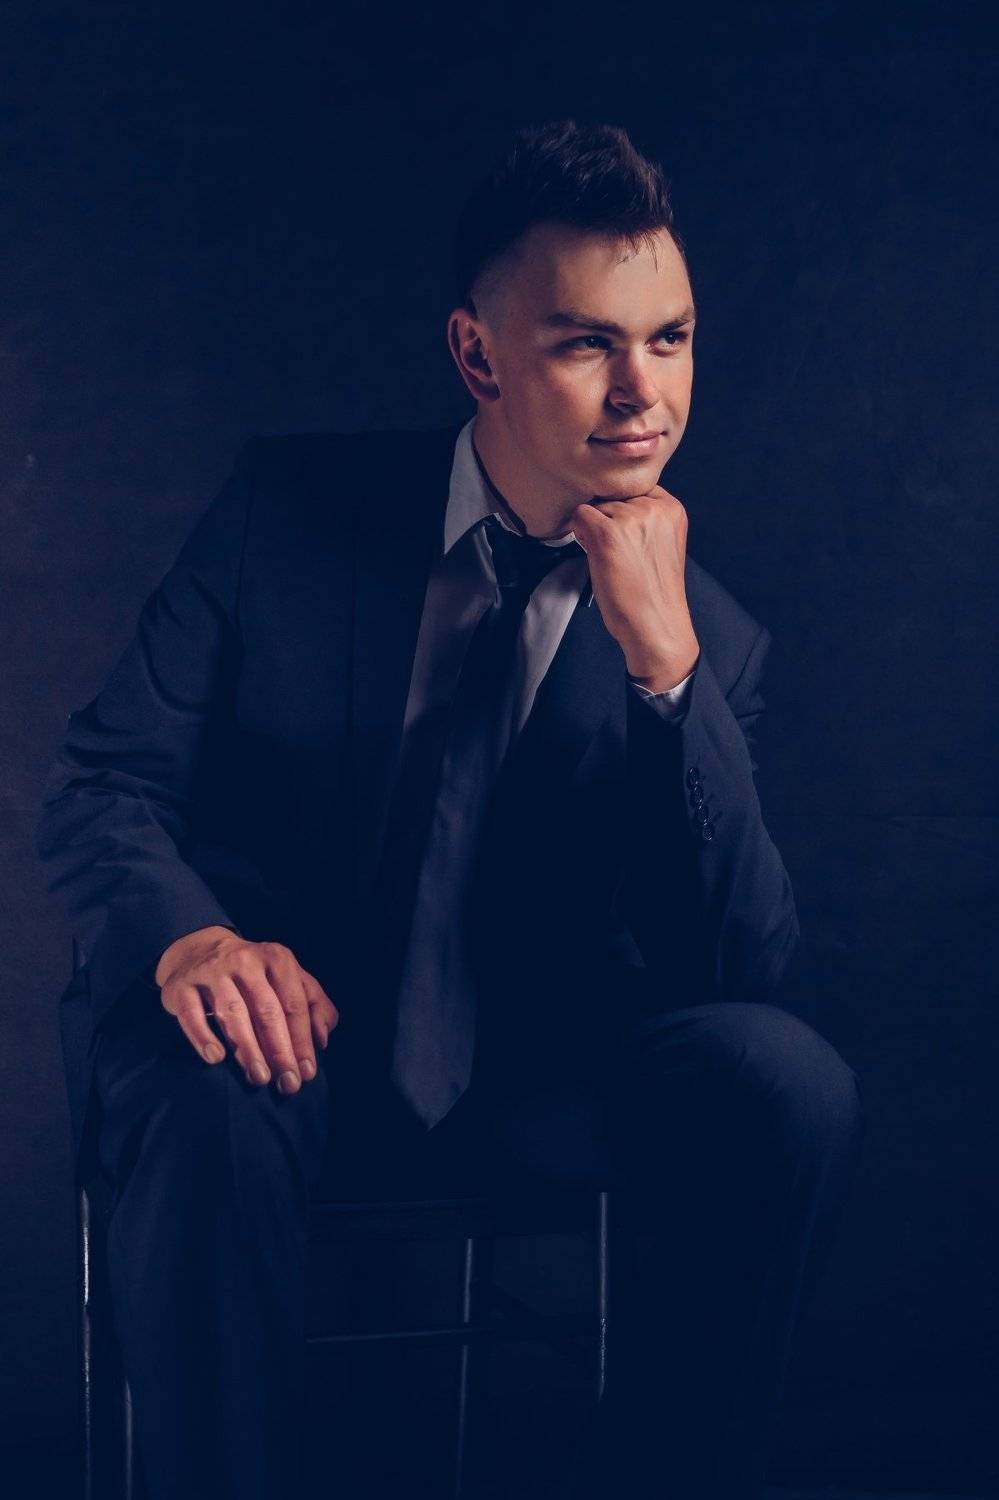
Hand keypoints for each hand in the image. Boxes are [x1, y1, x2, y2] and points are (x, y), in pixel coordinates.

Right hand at [154, 925, 339, 1092]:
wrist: (199, 950)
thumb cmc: (254, 974)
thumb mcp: (288, 978)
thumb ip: (314, 1004)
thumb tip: (323, 1039)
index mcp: (277, 958)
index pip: (294, 1003)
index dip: (302, 1039)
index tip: (307, 1071)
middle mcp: (245, 961)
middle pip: (266, 1010)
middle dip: (280, 1050)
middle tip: (287, 1082)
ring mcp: (211, 972)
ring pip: (232, 1013)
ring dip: (248, 1048)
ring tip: (259, 1077)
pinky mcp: (182, 987)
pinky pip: (191, 1014)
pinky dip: (203, 1036)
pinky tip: (216, 1058)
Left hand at [570, 484, 699, 690]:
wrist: (656, 625)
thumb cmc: (653, 593)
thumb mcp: (661, 545)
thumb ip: (644, 520)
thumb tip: (606, 505)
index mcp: (672, 509)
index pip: (635, 490)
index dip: (623, 511)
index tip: (626, 537)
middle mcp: (654, 507)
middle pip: (613, 496)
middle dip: (608, 521)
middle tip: (619, 554)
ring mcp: (631, 518)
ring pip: (596, 507)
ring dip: (594, 530)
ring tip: (612, 560)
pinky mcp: (608, 533)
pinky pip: (579, 516)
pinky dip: (579, 534)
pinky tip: (595, 555)